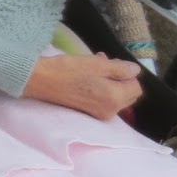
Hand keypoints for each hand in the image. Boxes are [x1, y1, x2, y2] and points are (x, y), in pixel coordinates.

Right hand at [23, 53, 142, 119]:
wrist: (41, 80)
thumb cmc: (68, 69)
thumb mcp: (97, 64)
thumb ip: (120, 68)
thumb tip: (136, 71)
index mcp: (115, 98)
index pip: (136, 87)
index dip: (128, 73)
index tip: (112, 63)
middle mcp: (110, 111)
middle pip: (128, 95)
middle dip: (120, 78)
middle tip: (104, 62)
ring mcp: (99, 113)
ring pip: (116, 96)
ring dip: (110, 81)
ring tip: (95, 66)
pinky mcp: (89, 112)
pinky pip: (104, 100)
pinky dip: (101, 88)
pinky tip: (88, 76)